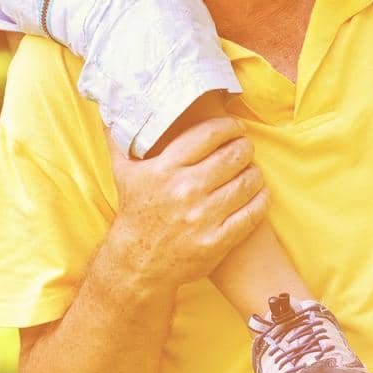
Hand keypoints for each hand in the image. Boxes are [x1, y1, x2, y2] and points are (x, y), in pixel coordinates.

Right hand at [106, 119, 268, 289]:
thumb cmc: (136, 212)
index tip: (235, 127)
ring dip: (254, 172)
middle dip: (245, 146)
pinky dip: (261, 199)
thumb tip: (111, 108)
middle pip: (233, 155)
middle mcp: (185, 190)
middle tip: (245, 147)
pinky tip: (258, 193)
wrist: (137, 264)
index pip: (209, 134)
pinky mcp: (217, 241)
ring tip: (251, 170)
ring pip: (247, 181)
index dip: (229, 126)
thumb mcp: (123, 173)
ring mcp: (202, 217)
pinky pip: (252, 212)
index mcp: (165, 169)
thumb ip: (120, 139)